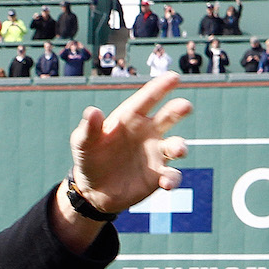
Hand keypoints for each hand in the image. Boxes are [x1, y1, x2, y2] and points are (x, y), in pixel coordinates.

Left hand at [68, 71, 190, 214]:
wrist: (93, 191)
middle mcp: (148, 132)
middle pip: (168, 116)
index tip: (174, 77)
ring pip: (175, 146)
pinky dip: (172, 179)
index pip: (147, 99)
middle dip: (178, 110)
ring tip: (178, 150)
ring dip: (179, 146)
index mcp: (131, 118)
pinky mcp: (158, 176)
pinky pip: (171, 176)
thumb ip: (88, 129)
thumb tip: (93, 112)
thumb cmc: (89, 159)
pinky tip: (166, 183)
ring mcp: (155, 154)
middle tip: (185, 106)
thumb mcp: (83, 143)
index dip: (160, 87)